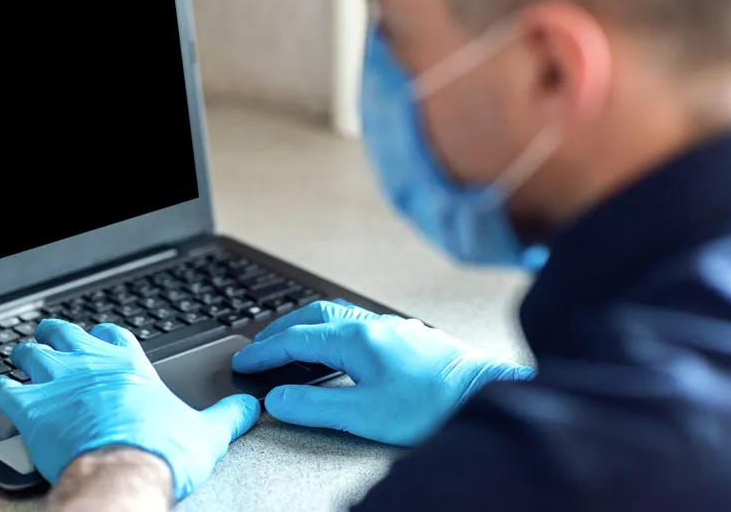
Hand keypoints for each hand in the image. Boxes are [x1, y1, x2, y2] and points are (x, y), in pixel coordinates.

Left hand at [0, 320, 260, 500]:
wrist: (124, 474)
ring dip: (26, 355)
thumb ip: (229, 415)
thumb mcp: (207, 433)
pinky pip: (2, 386)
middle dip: (57, 336)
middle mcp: (91, 365)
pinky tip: (0, 391)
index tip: (101, 340)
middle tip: (53, 341)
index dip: (103, 336)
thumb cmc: (161, 452)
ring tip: (24, 361)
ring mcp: (58, 382)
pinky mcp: (31, 407)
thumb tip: (250, 406)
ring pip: (30, 352)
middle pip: (65, 333)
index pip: (112, 334)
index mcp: (130, 366)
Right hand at [231, 301, 534, 445]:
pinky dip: (332, 331)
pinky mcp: (408, 339)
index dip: (264, 353)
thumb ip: (314, 406)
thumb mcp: (363, 414)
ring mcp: (391, 329)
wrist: (487, 395)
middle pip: (312, 316)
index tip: (244, 362)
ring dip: (307, 327)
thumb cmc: (432, 405)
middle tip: (260, 348)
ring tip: (292, 345)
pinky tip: (339, 349)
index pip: (295, 340)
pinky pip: (357, 323)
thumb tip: (277, 399)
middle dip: (280, 331)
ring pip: (336, 316)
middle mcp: (371, 326)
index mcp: (354, 338)